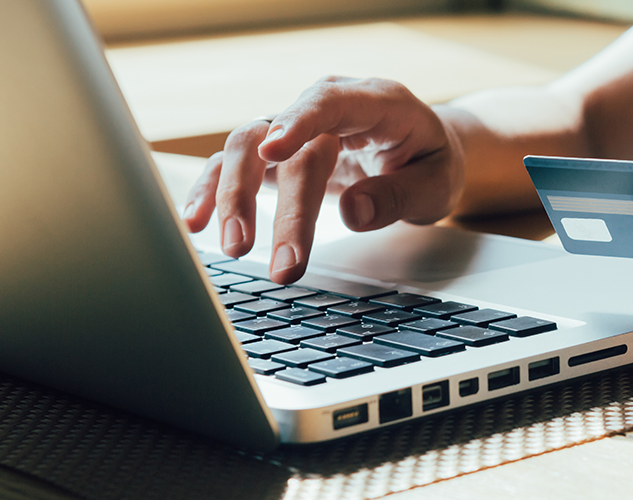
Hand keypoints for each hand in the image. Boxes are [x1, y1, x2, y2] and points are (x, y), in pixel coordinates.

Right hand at [181, 77, 464, 283]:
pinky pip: (236, 164)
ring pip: (247, 147)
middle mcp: (327, 108)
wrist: (423, 155)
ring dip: (234, 197)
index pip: (330, 102)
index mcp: (376, 103)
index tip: (275, 151)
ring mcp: (297, 128)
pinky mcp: (278, 153)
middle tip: (283, 264)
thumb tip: (353, 212)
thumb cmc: (430, 164)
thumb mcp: (437, 183)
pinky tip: (196, 222)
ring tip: (235, 249)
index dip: (300, 121)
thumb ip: (399, 196)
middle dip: (278, 203)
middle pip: (284, 140)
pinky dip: (213, 190)